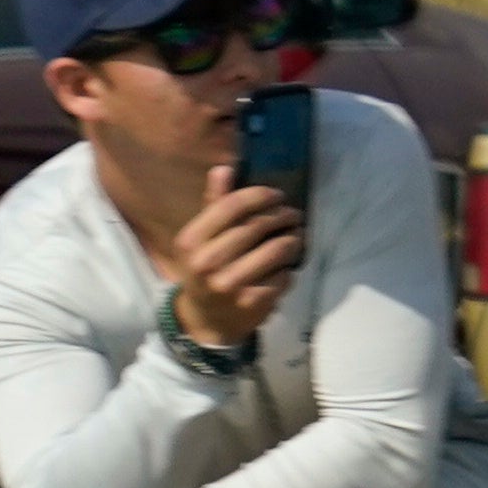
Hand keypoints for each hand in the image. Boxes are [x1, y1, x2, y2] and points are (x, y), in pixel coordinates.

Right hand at [168, 177, 306, 349]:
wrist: (204, 320)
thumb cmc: (205, 269)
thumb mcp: (201, 239)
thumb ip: (214, 204)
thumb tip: (224, 168)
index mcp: (191, 241)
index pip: (232, 205)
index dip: (261, 196)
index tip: (278, 196)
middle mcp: (207, 262)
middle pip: (258, 226)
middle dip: (283, 216)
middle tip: (293, 215)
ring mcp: (230, 284)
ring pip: (277, 249)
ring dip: (293, 240)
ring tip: (295, 236)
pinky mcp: (252, 302)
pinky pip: (283, 275)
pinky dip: (288, 269)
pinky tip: (284, 266)